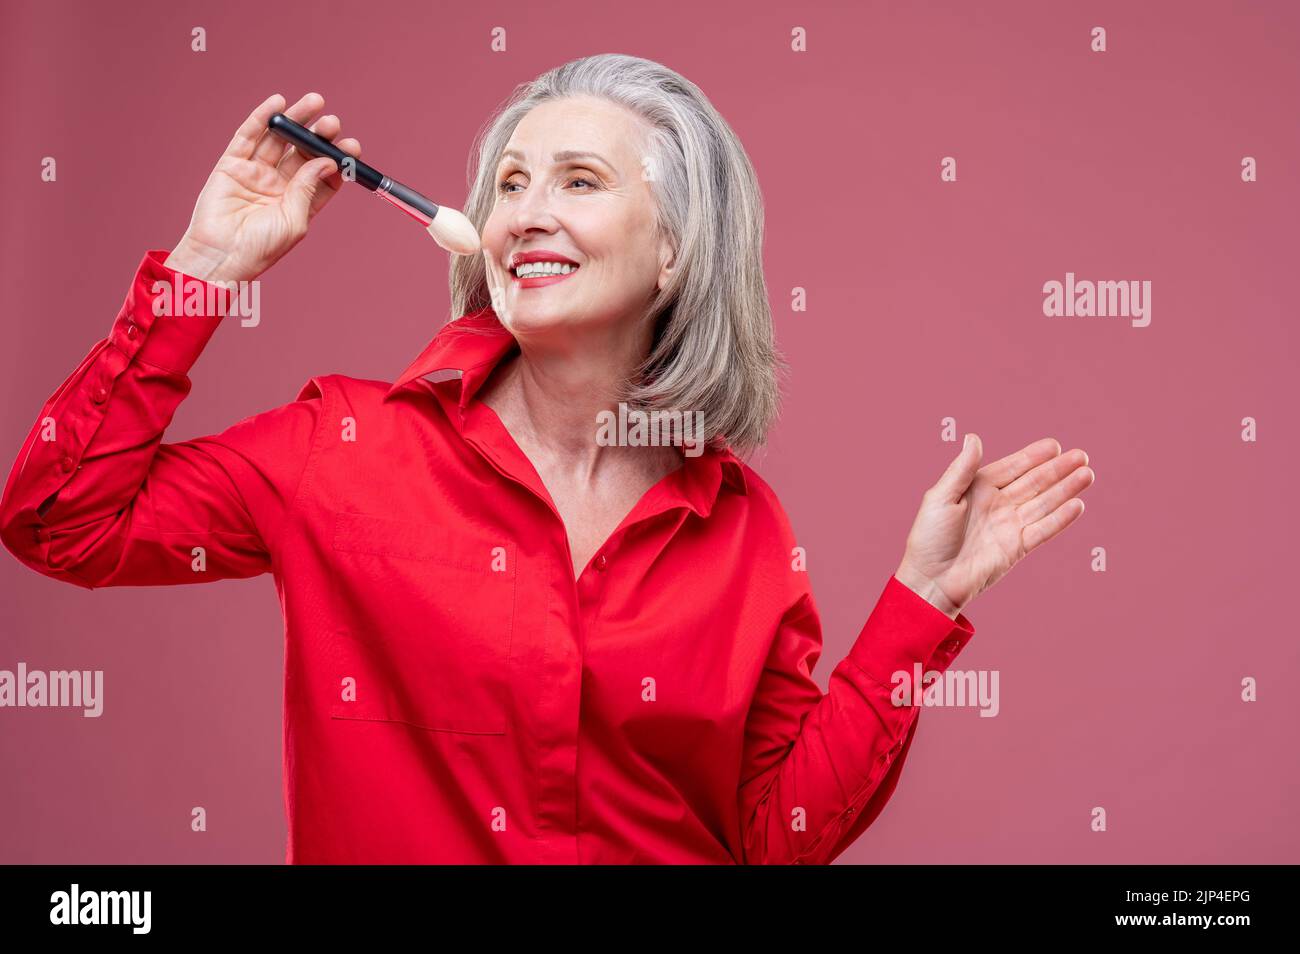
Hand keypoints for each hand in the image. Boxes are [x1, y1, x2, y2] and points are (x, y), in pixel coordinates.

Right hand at [164, 92, 361, 283]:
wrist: (220, 256)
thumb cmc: (259, 249)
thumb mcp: (294, 221)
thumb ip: (308, 188)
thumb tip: (325, 161)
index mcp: (299, 204)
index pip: (323, 176)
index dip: (337, 160)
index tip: (352, 147)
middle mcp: (279, 186)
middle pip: (303, 153)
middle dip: (319, 136)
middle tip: (333, 123)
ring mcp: (255, 174)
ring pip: (279, 140)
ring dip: (297, 120)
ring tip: (315, 102)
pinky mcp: (232, 165)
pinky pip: (248, 136)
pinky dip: (262, 118)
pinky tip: (278, 103)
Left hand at [895, 435, 1094, 617]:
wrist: (931, 580)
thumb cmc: (929, 538)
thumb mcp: (940, 497)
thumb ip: (962, 469)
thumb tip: (974, 437)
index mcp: (978, 488)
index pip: (1013, 468)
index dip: (1034, 456)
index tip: (1055, 445)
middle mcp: (998, 504)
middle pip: (1034, 483)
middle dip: (1058, 469)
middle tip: (1081, 456)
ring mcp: (1010, 526)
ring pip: (1044, 503)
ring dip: (1066, 489)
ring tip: (1087, 474)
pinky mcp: (1017, 548)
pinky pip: (1044, 530)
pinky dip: (1061, 518)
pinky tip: (1077, 505)